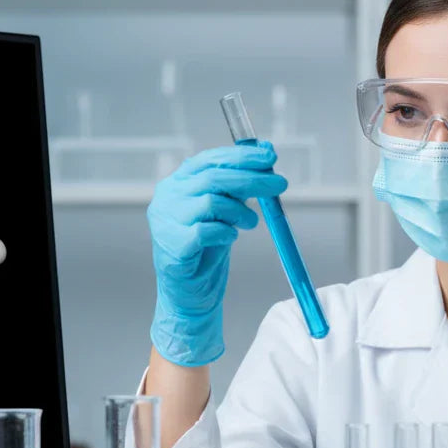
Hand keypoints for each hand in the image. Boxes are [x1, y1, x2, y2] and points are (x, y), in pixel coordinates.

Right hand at [148, 142, 284, 366]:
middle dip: (252, 178)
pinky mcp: (173, 246)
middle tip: (280, 183)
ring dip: (240, 212)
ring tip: (250, 222)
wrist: (189, 294)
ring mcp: (166, 221)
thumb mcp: (225, 211)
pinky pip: (206, 231)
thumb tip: (266, 153)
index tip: (270, 156)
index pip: (209, 159)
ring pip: (211, 202)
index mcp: (178, 183)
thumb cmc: (206, 250)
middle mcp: (168, 198)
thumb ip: (239, 185)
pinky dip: (225, 233)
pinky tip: (230, 238)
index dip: (241, 156)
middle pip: (214, 178)